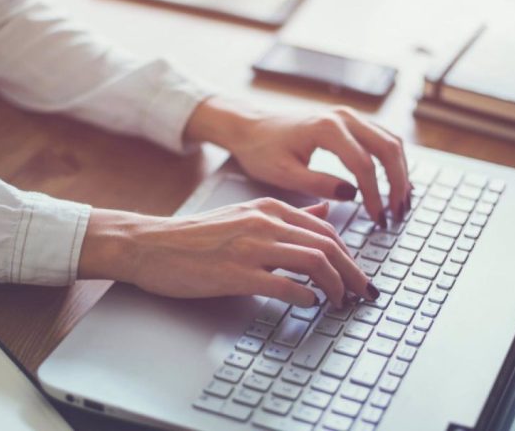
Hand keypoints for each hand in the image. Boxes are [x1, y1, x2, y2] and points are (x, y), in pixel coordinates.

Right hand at [78, 199, 378, 306]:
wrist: (151, 244)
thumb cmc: (196, 236)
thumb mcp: (245, 215)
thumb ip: (287, 216)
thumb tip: (325, 211)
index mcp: (269, 208)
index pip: (326, 229)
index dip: (350, 255)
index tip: (357, 275)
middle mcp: (264, 223)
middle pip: (328, 245)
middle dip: (352, 272)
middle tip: (363, 293)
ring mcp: (251, 247)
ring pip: (314, 262)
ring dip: (335, 286)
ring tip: (341, 302)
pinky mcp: (236, 273)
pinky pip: (284, 284)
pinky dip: (305, 296)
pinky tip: (309, 304)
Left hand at [185, 98, 411, 226]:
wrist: (250, 126)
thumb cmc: (261, 150)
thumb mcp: (283, 174)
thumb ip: (318, 184)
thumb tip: (352, 195)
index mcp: (327, 128)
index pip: (364, 165)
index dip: (375, 196)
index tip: (377, 219)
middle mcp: (343, 117)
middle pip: (388, 148)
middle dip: (397, 183)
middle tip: (397, 213)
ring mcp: (349, 116)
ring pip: (391, 141)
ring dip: (400, 171)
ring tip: (400, 202)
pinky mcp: (350, 122)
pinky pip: (382, 138)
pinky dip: (392, 161)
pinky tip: (394, 183)